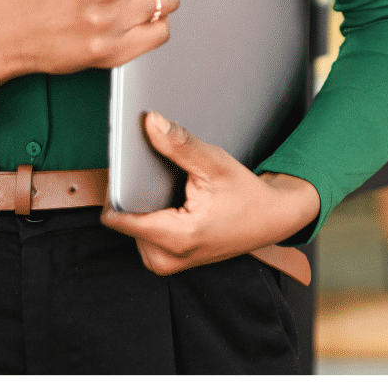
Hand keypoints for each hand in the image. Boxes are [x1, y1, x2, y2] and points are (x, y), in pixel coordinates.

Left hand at [99, 112, 320, 274]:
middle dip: (136, 195)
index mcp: (177, 237)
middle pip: (124, 220)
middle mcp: (167, 258)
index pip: (119, 218)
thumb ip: (179, 145)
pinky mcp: (168, 262)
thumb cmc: (246, 196)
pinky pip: (142, 235)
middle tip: (162, 179)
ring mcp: (167, 263)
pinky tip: (173, 204)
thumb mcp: (214, 164)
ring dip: (144, 207)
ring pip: (131, 228)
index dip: (118, 188)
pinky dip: (152, 217)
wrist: (269, 220)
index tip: (126, 167)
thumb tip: (151, 123)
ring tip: (172, 194)